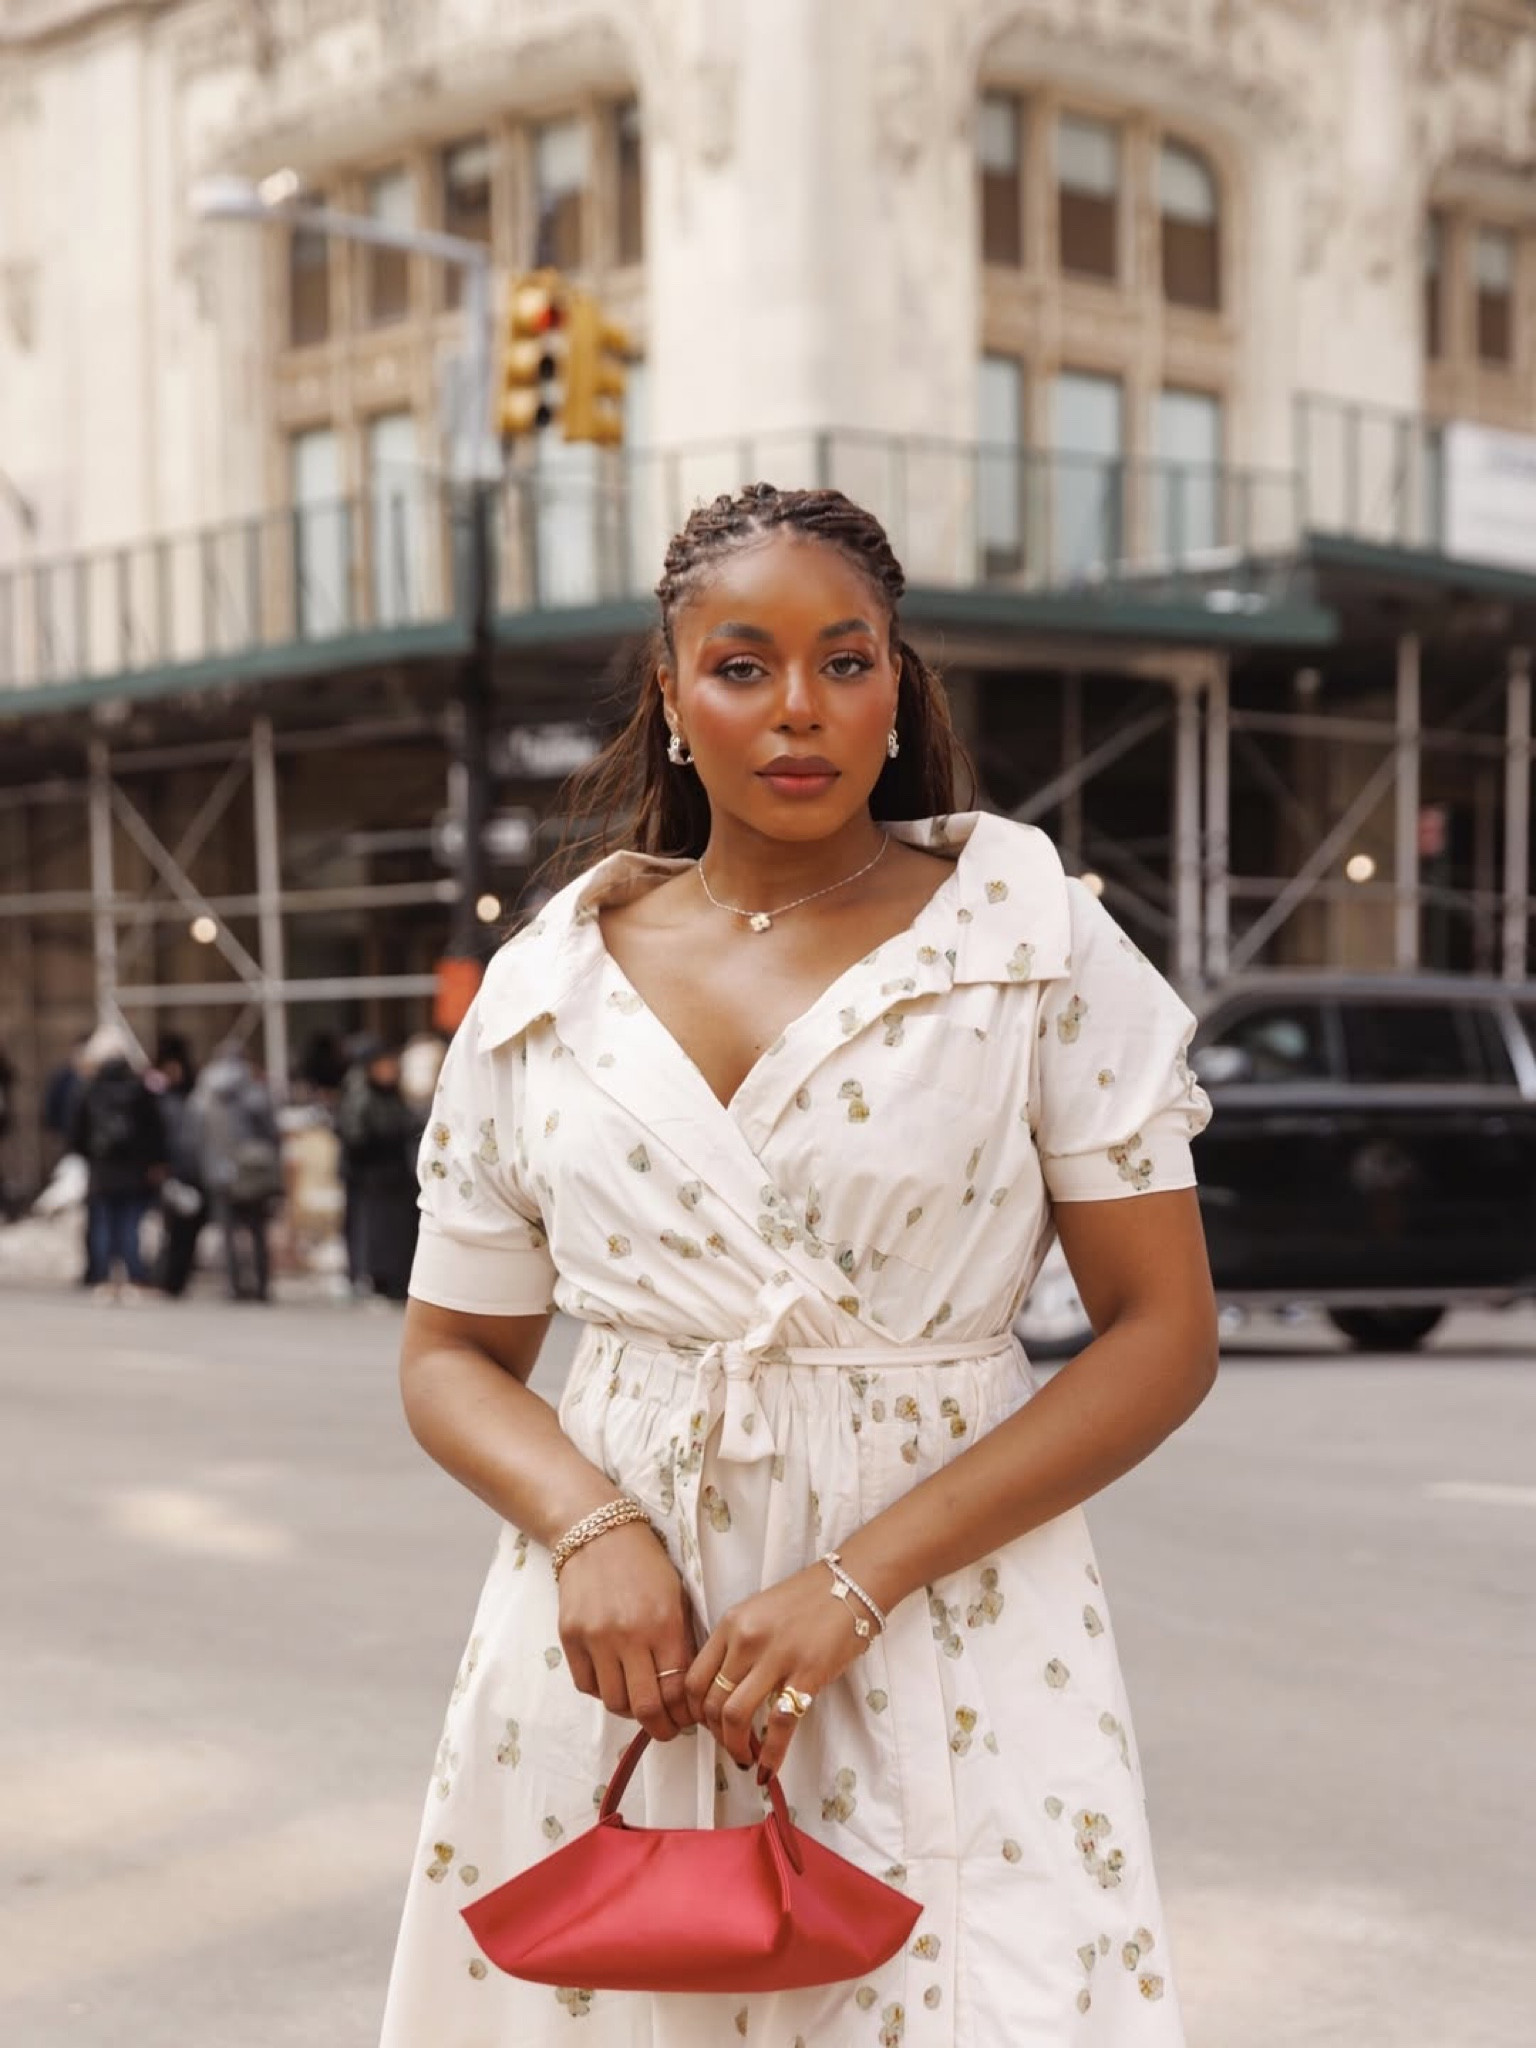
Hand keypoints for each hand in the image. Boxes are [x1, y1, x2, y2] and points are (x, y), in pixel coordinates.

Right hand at [557, 1523, 697, 1741]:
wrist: (598, 1534)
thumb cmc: (646, 1565)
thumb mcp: (677, 1597)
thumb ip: (681, 1643)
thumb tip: (686, 1692)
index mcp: (664, 1623)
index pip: (677, 1690)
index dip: (685, 1714)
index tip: (687, 1718)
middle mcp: (629, 1635)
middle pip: (645, 1707)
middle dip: (661, 1728)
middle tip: (666, 1728)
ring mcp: (596, 1638)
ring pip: (614, 1702)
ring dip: (630, 1711)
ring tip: (640, 1702)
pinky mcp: (570, 1638)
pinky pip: (587, 1685)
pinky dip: (603, 1691)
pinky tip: (615, 1680)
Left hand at [686, 1560, 870, 1777]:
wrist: (851, 1584)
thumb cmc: (806, 1600)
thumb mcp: (757, 1612)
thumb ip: (736, 1645)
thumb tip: (723, 1691)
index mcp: (731, 1624)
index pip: (694, 1679)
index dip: (694, 1712)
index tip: (707, 1726)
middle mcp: (746, 1640)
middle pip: (710, 1702)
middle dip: (715, 1735)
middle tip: (730, 1745)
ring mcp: (776, 1657)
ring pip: (735, 1715)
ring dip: (736, 1747)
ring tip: (746, 1758)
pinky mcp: (807, 1673)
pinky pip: (780, 1723)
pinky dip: (771, 1754)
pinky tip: (769, 1769)